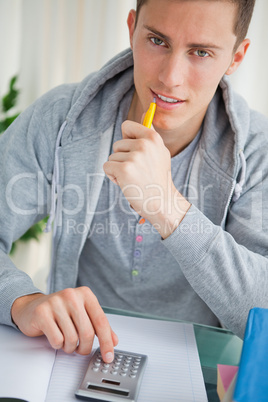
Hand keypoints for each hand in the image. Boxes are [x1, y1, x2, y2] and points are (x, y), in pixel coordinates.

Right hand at [11, 287, 117, 361]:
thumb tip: (113, 341)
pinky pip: (57, 340)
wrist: (31, 307)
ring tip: (66, 341)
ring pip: (72, 339)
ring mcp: (56, 302)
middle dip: (85, 348)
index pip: (101, 321)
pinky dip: (58, 345)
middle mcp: (71, 295)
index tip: (108, 356)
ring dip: (70, 347)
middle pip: (87, 332)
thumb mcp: (82, 314)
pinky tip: (56, 338)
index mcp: (85, 294)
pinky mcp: (42, 313)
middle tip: (81, 350)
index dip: (106, 342)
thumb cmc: (60, 312)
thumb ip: (99, 326)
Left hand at [103, 120, 189, 237]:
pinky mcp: (123, 170)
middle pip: (117, 144)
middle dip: (123, 158)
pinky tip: (127, 183)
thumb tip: (146, 111)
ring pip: (112, 157)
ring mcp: (134, 157)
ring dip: (118, 169)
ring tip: (134, 178)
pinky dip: (113, 177)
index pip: (127, 126)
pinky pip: (107, 167)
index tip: (135, 152)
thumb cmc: (157, 178)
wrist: (161, 202)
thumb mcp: (159, 152)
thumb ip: (149, 134)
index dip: (127, 139)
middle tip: (138, 171)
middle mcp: (144, 144)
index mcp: (153, 137)